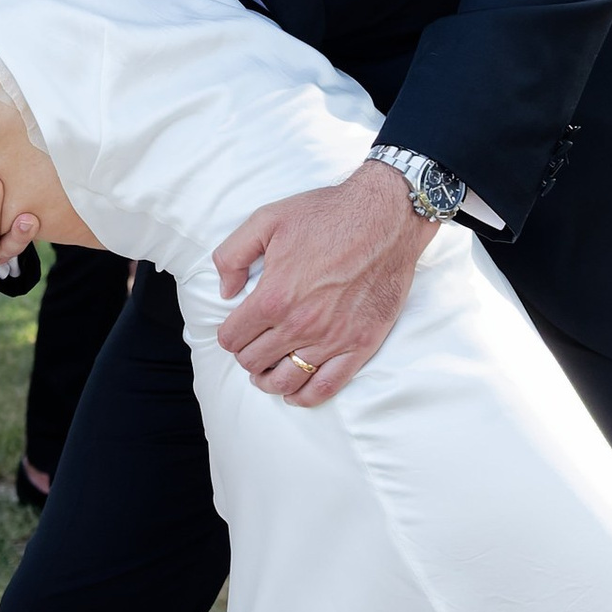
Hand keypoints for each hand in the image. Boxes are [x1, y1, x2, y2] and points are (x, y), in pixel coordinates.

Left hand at [212, 159, 427, 406]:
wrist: (386, 217)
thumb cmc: (328, 215)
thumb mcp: (266, 219)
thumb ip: (232, 255)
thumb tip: (225, 291)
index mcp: (274, 297)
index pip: (233, 338)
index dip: (228, 334)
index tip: (234, 328)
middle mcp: (300, 324)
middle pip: (254, 361)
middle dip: (246, 355)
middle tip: (251, 344)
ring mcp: (332, 338)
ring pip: (286, 380)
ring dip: (269, 379)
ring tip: (266, 371)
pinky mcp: (361, 344)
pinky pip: (327, 386)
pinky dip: (305, 396)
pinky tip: (294, 392)